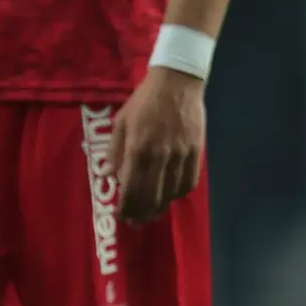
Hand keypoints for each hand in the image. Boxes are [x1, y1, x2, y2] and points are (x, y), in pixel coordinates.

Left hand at [107, 67, 206, 224]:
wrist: (177, 83)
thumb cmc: (143, 101)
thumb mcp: (121, 121)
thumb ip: (115, 150)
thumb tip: (109, 175)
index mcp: (137, 147)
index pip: (131, 187)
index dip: (126, 206)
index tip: (121, 216)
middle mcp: (160, 156)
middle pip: (151, 195)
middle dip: (141, 213)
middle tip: (135, 222)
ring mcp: (180, 156)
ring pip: (171, 193)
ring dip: (160, 208)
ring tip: (151, 214)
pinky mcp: (196, 154)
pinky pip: (188, 183)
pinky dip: (178, 195)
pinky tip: (170, 198)